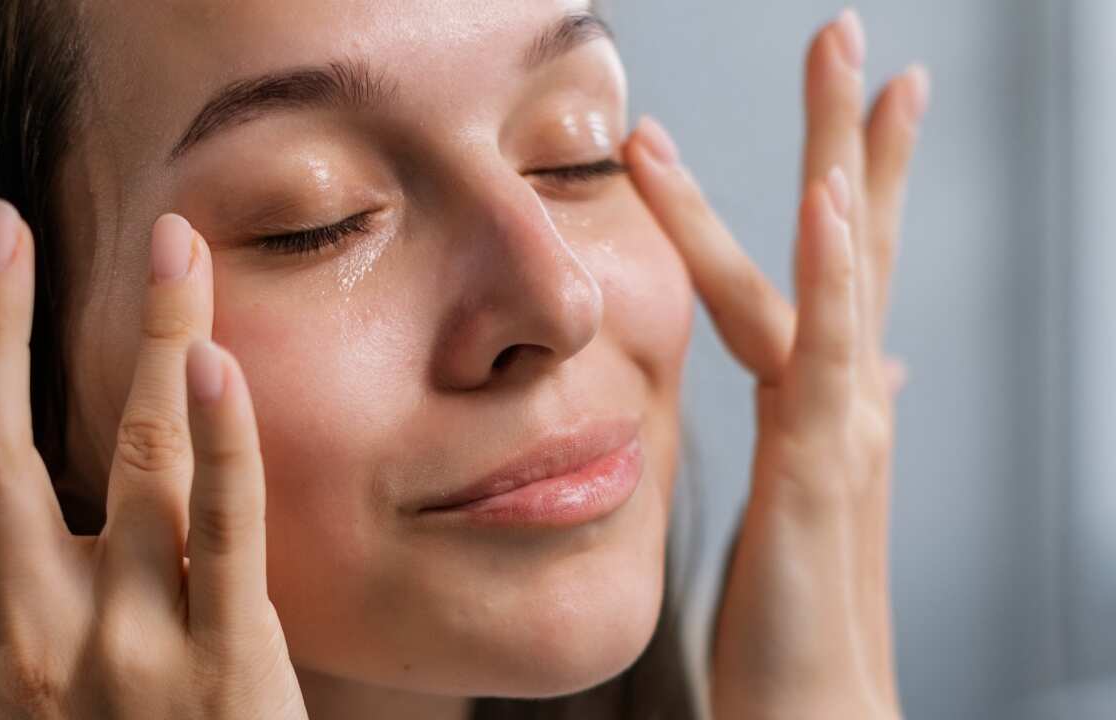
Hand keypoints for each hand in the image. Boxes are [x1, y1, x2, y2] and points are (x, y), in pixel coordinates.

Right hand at [0, 202, 307, 717]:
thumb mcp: (7, 710)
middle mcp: (29, 646)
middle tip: (0, 226)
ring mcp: (130, 644)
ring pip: (127, 458)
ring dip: (148, 336)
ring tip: (169, 243)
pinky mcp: (226, 652)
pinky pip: (223, 523)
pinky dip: (222, 437)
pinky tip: (218, 358)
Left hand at [624, 10, 927, 719]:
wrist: (815, 709)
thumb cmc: (803, 608)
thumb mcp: (814, 492)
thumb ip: (832, 416)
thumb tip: (876, 366)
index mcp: (832, 398)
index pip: (846, 265)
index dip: (864, 175)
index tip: (870, 97)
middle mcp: (848, 399)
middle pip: (853, 243)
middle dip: (853, 135)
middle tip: (848, 34)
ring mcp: (840, 428)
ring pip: (840, 278)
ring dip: (841, 168)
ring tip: (848, 73)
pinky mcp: (817, 471)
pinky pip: (823, 355)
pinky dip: (828, 274)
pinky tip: (827, 202)